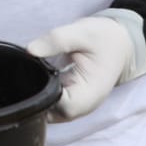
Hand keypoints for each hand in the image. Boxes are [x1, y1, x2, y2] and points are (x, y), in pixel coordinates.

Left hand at [26, 9, 145, 120]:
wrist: (119, 43)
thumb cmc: (104, 38)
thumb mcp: (82, 32)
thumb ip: (57, 40)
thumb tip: (30, 50)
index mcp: (90, 94)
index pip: (59, 107)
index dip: (41, 94)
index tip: (33, 73)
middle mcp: (83, 107)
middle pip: (48, 113)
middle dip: (34, 95)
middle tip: (27, 71)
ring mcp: (75, 108)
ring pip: (45, 111)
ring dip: (36, 94)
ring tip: (34, 71)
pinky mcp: (68, 103)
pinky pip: (48, 105)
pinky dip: (39, 92)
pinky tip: (38, 75)